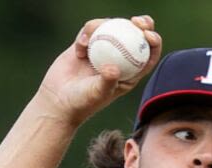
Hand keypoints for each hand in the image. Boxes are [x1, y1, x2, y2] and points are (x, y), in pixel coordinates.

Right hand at [35, 15, 163, 125]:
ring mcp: (103, 50)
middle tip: (136, 21)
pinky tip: (78, 49)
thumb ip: (107, 81)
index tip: (148, 34)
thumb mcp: (97, 94)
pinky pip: (89, 31)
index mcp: (130, 72)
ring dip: (103, 26)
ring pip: (111, 27)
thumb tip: (113, 68)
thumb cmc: (81, 102)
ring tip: (88, 41)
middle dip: (141, 24)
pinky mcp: (86, 44)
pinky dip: (85, 35)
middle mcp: (119, 59)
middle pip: (136, 36)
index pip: (148, 54)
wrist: (58, 100)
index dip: (154, 41)